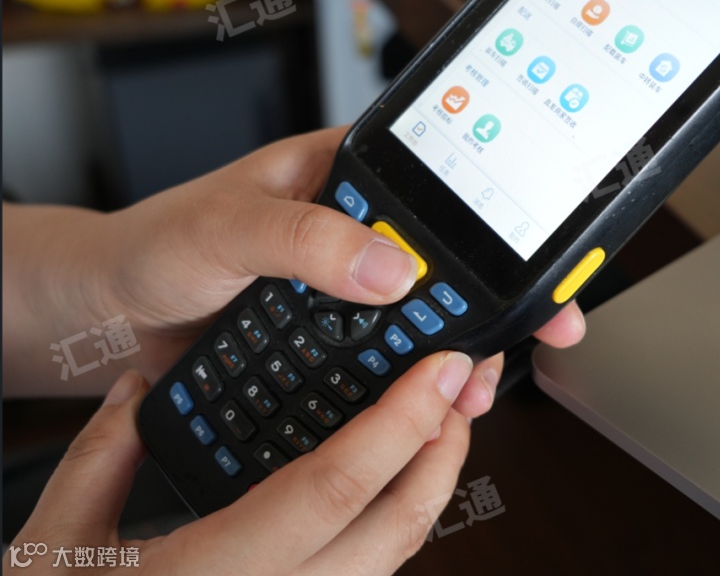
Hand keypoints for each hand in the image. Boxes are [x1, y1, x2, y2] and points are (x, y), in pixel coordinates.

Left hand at [3, 125, 585, 407]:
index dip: (498, 219)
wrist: (112, 309)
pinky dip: (412, 380)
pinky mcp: (330, 333)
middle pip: (450, 257)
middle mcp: (355, 227)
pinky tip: (427, 401)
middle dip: (495, 297)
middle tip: (535, 331)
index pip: (441, 186)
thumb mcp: (228, 227)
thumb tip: (388, 266)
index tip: (541, 256)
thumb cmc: (158, 241)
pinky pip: (385, 354)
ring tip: (477, 382)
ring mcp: (346, 284)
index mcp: (344, 176)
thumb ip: (304, 239)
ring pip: (425, 311)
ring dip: (459, 347)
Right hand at [11, 360, 480, 575]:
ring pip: (391, 561)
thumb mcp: (54, 545)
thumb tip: (140, 384)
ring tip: (432, 427)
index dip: (400, 425)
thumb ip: (103, 454)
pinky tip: (384, 486)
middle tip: (458, 388)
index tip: (439, 370)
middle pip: (396, 531)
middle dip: (444, 452)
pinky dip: (389, 526)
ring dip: (424, 488)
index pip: (332, 490)